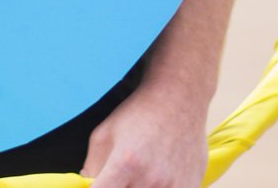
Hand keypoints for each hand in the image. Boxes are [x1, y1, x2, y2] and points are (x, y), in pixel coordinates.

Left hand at [80, 86, 207, 187]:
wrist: (178, 99)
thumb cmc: (138, 113)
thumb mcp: (105, 132)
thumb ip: (92, 164)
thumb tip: (87, 184)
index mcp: (125, 164)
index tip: (100, 182)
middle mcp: (150, 180)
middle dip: (119, 186)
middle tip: (121, 174)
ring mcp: (173, 187)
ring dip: (139, 187)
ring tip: (141, 172)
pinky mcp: (190, 187)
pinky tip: (159, 177)